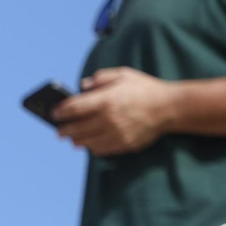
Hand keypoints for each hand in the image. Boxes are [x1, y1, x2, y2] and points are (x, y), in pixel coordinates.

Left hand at [52, 67, 174, 155]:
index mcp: (105, 100)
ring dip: (76, 140)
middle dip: (64, 130)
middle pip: (76, 128)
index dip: (60, 111)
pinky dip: (93, 147)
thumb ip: (99, 78)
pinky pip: (102, 149)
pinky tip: (89, 144)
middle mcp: (107, 119)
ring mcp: (116, 134)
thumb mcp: (122, 75)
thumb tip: (82, 86)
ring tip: (72, 138)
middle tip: (58, 131)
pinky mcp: (124, 145)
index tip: (54, 113)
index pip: (73, 108)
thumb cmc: (145, 89)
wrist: (170, 108)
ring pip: (87, 141)